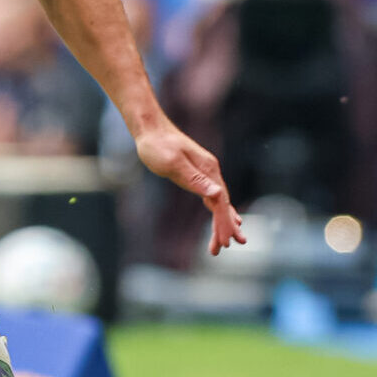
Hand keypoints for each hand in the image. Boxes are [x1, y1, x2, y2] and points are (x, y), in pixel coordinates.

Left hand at [135, 116, 245, 255]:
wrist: (150, 128)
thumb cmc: (157, 146)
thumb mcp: (173, 164)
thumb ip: (195, 180)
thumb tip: (216, 194)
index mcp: (209, 171)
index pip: (220, 203)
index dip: (223, 224)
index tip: (224, 243)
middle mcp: (211, 171)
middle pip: (223, 204)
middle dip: (225, 227)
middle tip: (226, 248)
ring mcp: (205, 172)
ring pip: (219, 201)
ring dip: (223, 221)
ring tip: (226, 241)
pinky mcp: (197, 172)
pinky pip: (212, 196)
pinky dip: (218, 209)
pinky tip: (220, 214)